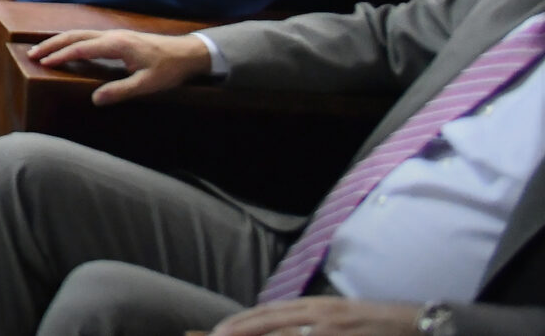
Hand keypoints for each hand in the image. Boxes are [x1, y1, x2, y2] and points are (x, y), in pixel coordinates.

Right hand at [28, 28, 213, 104]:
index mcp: (116, 44)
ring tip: (42, 51)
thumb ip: (121, 91)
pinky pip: (87, 36)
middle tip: (31, 54)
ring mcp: (114, 34)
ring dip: (59, 41)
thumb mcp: (147, 84)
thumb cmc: (169, 70)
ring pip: (79, 33)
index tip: (42, 63)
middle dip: (52, 44)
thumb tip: (94, 99)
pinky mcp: (118, 38)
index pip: (81, 47)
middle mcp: (111, 35)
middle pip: (74, 35)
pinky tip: (67, 48)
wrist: (188, 53)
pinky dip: (71, 41)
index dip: (61, 55)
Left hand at [211, 299, 425, 335]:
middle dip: (242, 331)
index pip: (271, 313)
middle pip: (273, 323)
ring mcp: (335, 332)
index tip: (220, 331)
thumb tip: (280, 327)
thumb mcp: (339, 316)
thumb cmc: (376, 324)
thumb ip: (310, 321)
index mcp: (318, 307)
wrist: (419, 326)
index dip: (244, 322)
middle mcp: (322, 316)